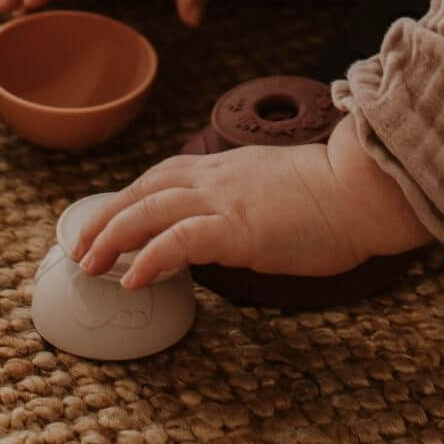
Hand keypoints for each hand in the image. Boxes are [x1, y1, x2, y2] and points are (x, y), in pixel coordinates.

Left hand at [71, 116, 433, 287]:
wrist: (364, 189)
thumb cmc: (335, 196)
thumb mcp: (278, 189)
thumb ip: (247, 202)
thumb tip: (232, 227)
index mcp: (228, 167)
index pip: (163, 175)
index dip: (129, 196)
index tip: (107, 218)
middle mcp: (218, 177)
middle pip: (145, 189)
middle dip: (106, 216)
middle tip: (79, 246)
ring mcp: (226, 200)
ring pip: (150, 210)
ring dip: (113, 235)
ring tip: (89, 263)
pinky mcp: (238, 228)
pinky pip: (180, 240)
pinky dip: (150, 256)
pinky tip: (132, 277)